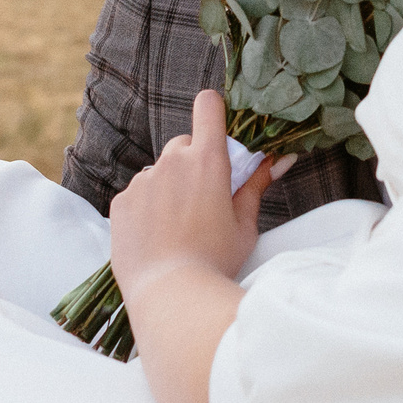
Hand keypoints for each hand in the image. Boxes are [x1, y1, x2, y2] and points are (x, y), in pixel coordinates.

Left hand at [109, 90, 286, 293]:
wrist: (170, 295)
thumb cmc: (216, 261)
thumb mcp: (245, 225)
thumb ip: (257, 186)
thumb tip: (281, 158)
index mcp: (208, 161)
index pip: (208, 107)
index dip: (214, 110)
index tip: (218, 128)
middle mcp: (171, 162)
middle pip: (185, 144)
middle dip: (195, 162)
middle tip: (205, 198)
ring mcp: (142, 181)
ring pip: (160, 172)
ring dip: (170, 187)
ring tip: (179, 228)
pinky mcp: (121, 202)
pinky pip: (138, 194)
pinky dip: (148, 208)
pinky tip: (158, 237)